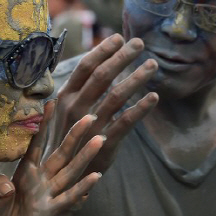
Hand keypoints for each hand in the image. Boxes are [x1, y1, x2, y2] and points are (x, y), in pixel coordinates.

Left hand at [0, 101, 103, 215]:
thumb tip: (6, 186)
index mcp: (26, 170)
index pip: (38, 143)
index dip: (44, 125)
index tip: (51, 103)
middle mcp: (41, 178)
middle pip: (62, 152)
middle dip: (75, 135)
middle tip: (89, 116)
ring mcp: (49, 192)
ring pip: (70, 170)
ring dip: (85, 155)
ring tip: (100, 139)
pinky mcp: (52, 209)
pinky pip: (69, 196)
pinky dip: (82, 186)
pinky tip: (96, 176)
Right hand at [49, 34, 158, 173]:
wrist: (61, 178)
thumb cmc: (65, 140)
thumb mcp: (62, 113)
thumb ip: (76, 92)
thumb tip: (91, 67)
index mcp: (64, 98)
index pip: (84, 67)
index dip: (102, 51)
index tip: (119, 37)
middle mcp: (75, 109)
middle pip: (101, 76)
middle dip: (122, 57)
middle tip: (139, 43)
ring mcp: (90, 126)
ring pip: (116, 96)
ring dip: (136, 78)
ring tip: (152, 65)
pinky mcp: (105, 143)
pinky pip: (126, 122)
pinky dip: (141, 108)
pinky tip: (154, 98)